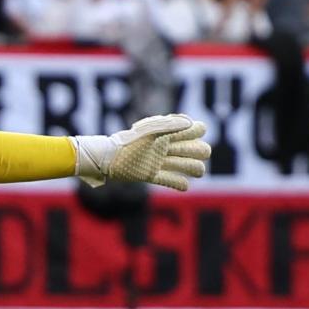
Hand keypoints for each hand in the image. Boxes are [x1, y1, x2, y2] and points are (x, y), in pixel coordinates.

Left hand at [72, 114, 211, 190]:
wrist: (110, 159)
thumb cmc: (130, 141)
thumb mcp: (150, 130)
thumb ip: (170, 125)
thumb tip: (191, 122)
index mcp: (168, 132)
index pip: (195, 130)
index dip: (198, 132)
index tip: (192, 134)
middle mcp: (166, 146)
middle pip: (197, 149)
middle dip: (199, 151)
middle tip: (187, 154)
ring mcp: (160, 161)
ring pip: (186, 166)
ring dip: (194, 168)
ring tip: (195, 172)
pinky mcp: (151, 174)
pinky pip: (170, 181)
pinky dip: (180, 184)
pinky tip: (184, 185)